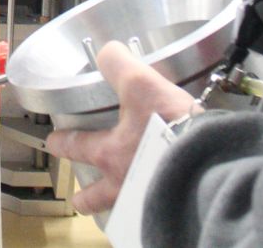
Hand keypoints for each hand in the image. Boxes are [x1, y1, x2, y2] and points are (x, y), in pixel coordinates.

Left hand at [45, 41, 201, 214]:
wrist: (209, 161)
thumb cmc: (170, 127)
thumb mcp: (141, 85)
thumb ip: (119, 65)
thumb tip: (108, 51)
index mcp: (111, 153)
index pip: (78, 146)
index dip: (63, 142)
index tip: (54, 142)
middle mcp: (126, 182)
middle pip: (97, 197)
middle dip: (87, 198)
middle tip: (81, 199)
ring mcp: (148, 200)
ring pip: (125, 207)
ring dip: (120, 204)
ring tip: (122, 201)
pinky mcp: (174, 204)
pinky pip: (155, 210)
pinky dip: (152, 206)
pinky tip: (160, 201)